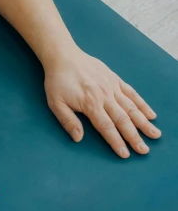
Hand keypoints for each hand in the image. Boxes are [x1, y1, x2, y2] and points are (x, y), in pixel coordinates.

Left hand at [44, 46, 160, 157]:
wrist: (63, 56)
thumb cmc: (58, 81)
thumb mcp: (55, 102)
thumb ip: (68, 121)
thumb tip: (78, 138)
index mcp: (90, 103)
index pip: (106, 127)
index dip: (116, 142)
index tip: (126, 154)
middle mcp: (104, 96)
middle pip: (123, 120)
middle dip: (134, 137)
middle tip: (144, 150)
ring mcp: (112, 86)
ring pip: (131, 107)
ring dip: (143, 122)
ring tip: (154, 134)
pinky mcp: (115, 79)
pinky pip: (131, 93)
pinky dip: (142, 104)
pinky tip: (150, 114)